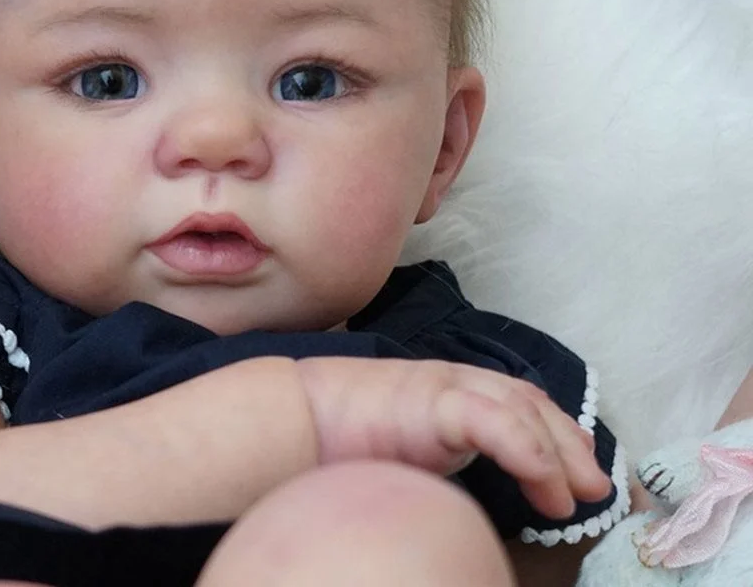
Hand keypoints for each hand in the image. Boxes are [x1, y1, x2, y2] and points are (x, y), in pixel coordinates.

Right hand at [296, 357, 610, 519]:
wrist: (296, 419)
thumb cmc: (342, 443)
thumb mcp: (407, 456)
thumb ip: (438, 468)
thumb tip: (460, 510)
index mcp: (448, 393)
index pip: (515, 402)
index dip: (553, 434)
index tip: (577, 477)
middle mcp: (454, 382)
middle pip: (528, 400)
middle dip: (569, 441)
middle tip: (596, 488)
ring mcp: (445, 386)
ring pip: (521, 407)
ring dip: (560, 450)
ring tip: (578, 494)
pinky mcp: (435, 400)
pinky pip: (495, 421)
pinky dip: (529, 451)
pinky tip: (548, 487)